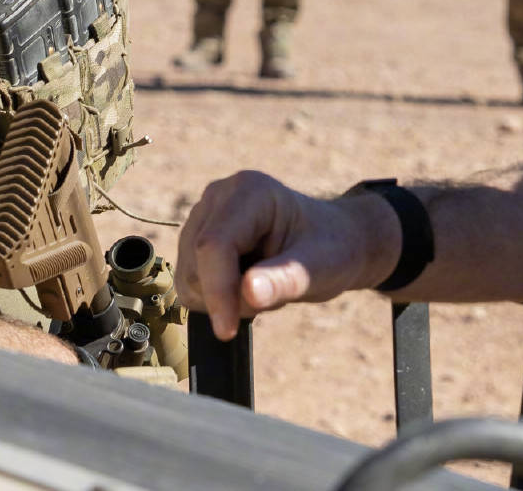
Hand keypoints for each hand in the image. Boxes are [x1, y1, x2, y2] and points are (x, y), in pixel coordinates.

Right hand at [176, 171, 400, 340]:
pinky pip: (189, 280)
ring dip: (220, 298)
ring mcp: (205, 214)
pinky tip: (245, 286)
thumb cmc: (332, 249)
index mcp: (251, 192)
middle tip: (270, 298)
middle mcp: (220, 195)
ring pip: (187, 274)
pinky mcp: (197, 235)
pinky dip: (213, 296)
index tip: (227, 330)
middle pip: (195, 261)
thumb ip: (284, 279)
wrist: (334, 242)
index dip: (217, 290)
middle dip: (224, 296)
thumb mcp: (319, 268)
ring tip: (263, 288)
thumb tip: (248, 293)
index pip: (214, 245)